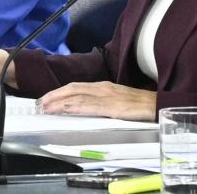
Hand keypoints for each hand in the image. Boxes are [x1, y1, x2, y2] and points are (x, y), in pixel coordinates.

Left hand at [36, 81, 155, 120]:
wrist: (157, 105)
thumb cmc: (139, 105)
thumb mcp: (116, 101)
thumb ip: (101, 103)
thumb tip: (85, 109)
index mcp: (103, 87)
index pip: (76, 87)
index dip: (59, 92)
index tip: (46, 98)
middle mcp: (102, 88)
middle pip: (73, 89)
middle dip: (54, 95)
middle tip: (39, 103)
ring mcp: (107, 96)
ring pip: (78, 96)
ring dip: (59, 101)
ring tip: (46, 107)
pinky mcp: (112, 107)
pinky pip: (90, 106)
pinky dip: (75, 106)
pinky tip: (66, 109)